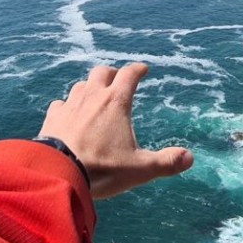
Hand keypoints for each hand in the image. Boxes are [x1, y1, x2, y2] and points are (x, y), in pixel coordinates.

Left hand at [39, 63, 193, 198]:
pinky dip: (68, 106)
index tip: (143, 69)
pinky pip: (60, 104)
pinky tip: (69, 114)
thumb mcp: (139, 169)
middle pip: (102, 72)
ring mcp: (69, 105)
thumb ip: (166, 162)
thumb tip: (189, 158)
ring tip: (95, 97)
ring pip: (81, 85)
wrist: (57, 173)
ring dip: (90, 87)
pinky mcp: (52, 118)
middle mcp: (92, 97)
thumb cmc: (102, 169)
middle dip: (112, 74)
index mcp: (116, 102)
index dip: (138, 70)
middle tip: (118, 81)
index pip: (129, 75)